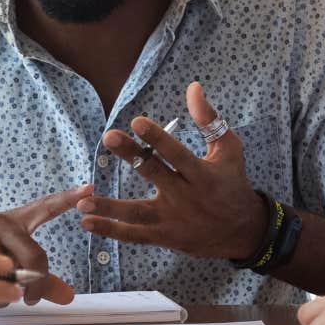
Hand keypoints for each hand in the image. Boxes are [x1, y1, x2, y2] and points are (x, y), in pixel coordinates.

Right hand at [0, 188, 85, 304]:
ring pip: (9, 279)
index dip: (68, 198)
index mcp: (13, 221)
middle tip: (32, 299)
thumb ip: (41, 279)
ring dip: (4, 296)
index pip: (45, 208)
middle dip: (37, 285)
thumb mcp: (8, 258)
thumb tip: (69, 297)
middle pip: (34, 260)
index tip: (89, 189)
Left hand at [78, 82, 268, 262]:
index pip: (177, 154)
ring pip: (138, 213)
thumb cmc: (233, 183)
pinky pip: (135, 235)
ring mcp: (173, 220)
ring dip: (109, 208)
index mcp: (202, 174)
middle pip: (154, 174)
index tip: (137, 122)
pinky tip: (87, 222)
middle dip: (131, 155)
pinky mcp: (165, 237)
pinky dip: (111, 230)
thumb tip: (192, 87)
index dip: (157, 138)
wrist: (243, 232)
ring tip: (81, 202)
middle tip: (109, 137)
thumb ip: (209, 120)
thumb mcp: (229, 149)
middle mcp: (186, 197)